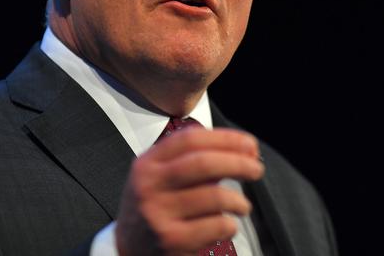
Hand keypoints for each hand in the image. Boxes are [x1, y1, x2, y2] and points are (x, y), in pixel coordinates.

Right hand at [115, 127, 263, 255]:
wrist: (126, 249)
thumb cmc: (152, 207)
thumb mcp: (158, 176)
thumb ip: (190, 160)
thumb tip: (241, 149)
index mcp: (147, 163)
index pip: (190, 139)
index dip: (225, 138)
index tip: (249, 144)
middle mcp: (149, 185)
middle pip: (203, 164)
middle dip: (238, 163)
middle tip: (256, 169)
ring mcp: (159, 213)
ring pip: (214, 197)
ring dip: (238, 201)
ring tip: (242, 206)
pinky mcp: (171, 240)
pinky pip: (216, 226)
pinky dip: (230, 224)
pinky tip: (228, 225)